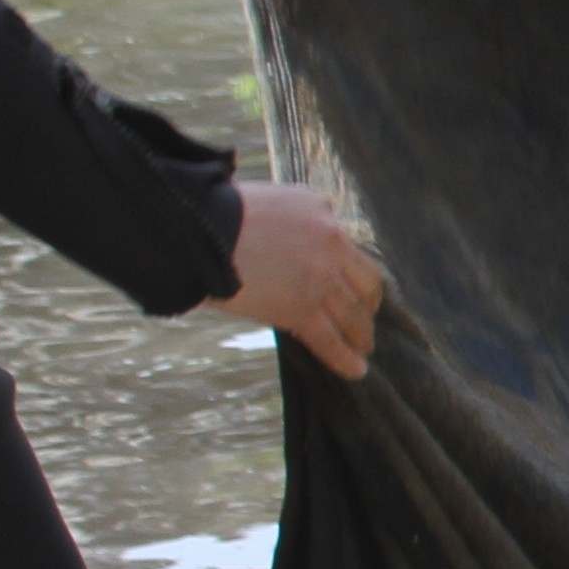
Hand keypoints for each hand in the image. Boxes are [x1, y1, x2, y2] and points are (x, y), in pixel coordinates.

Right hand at [212, 179, 382, 379]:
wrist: (200, 229)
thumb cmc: (218, 212)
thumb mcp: (267, 198)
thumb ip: (289, 216)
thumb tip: (286, 237)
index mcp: (319, 210)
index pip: (347, 244)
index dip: (351, 269)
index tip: (351, 282)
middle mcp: (329, 243)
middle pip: (366, 281)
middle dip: (367, 303)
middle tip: (365, 315)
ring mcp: (318, 278)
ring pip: (353, 313)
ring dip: (360, 333)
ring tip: (362, 346)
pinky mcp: (301, 309)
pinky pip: (330, 339)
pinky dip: (345, 358)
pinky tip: (356, 369)